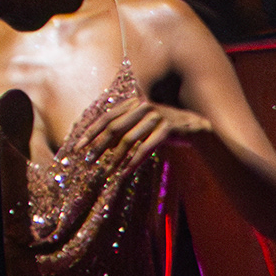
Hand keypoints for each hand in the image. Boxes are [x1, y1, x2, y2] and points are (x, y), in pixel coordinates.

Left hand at [70, 89, 211, 175]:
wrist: (197, 128)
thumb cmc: (168, 130)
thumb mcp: (144, 127)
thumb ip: (126, 130)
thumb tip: (103, 144)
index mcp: (134, 102)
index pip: (106, 118)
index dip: (91, 132)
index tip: (78, 146)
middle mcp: (142, 106)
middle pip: (114, 128)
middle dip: (98, 146)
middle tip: (88, 161)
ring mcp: (155, 116)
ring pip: (128, 140)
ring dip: (116, 158)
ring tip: (107, 172)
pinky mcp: (167, 128)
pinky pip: (146, 148)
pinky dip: (134, 162)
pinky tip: (125, 173)